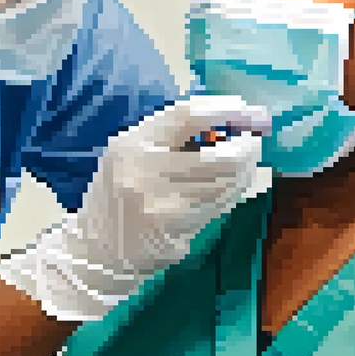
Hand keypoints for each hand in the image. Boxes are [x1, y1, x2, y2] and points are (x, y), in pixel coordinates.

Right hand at [0, 95, 270, 321]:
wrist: (99, 246)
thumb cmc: (122, 189)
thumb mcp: (134, 151)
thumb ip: (175, 134)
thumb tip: (235, 118)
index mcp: (132, 142)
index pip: (188, 116)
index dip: (225, 110)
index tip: (250, 110)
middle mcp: (143, 171)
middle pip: (218, 156)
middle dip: (246, 149)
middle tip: (255, 143)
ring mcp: (159, 204)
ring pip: (224, 185)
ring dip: (244, 172)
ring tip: (246, 164)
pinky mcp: (172, 230)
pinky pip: (217, 207)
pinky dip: (231, 194)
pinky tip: (230, 188)